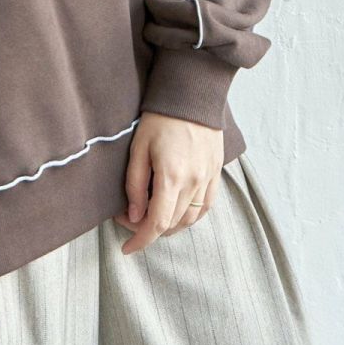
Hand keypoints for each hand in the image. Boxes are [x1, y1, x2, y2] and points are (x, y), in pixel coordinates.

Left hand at [112, 110, 222, 254]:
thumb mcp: (138, 148)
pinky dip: (190, 217)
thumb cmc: (160, 118)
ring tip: (151, 217)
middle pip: (173, 224)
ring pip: (190, 220)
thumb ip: (135, 185)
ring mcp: (208, 179)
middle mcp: (194, 183)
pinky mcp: (216, 173)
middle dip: (149, 229)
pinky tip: (177, 212)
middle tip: (129, 218)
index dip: (141, 240)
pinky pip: (205, 207)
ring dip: (170, 226)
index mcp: (172, 177)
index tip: (127, 249)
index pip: (157, 223)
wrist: (192, 95)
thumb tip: (133, 216)